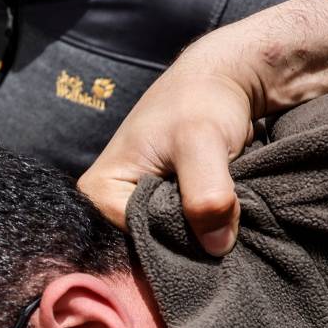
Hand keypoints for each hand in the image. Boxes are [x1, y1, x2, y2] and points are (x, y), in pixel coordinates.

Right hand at [77, 34, 262, 253]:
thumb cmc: (200, 101)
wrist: (226, 80)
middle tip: (226, 232)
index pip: (133, 237)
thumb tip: (216, 246)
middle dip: (189, 240)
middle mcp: (111, 205)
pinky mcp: (166, 208)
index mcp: (99, 191)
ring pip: (171, 240)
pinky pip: (185, 233)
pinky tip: (228, 221)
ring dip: (202, 237)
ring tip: (229, 224)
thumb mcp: (201, 143)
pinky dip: (208, 230)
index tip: (211, 227)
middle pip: (150, 244)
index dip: (175, 237)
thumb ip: (206, 194)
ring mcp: (140, 208)